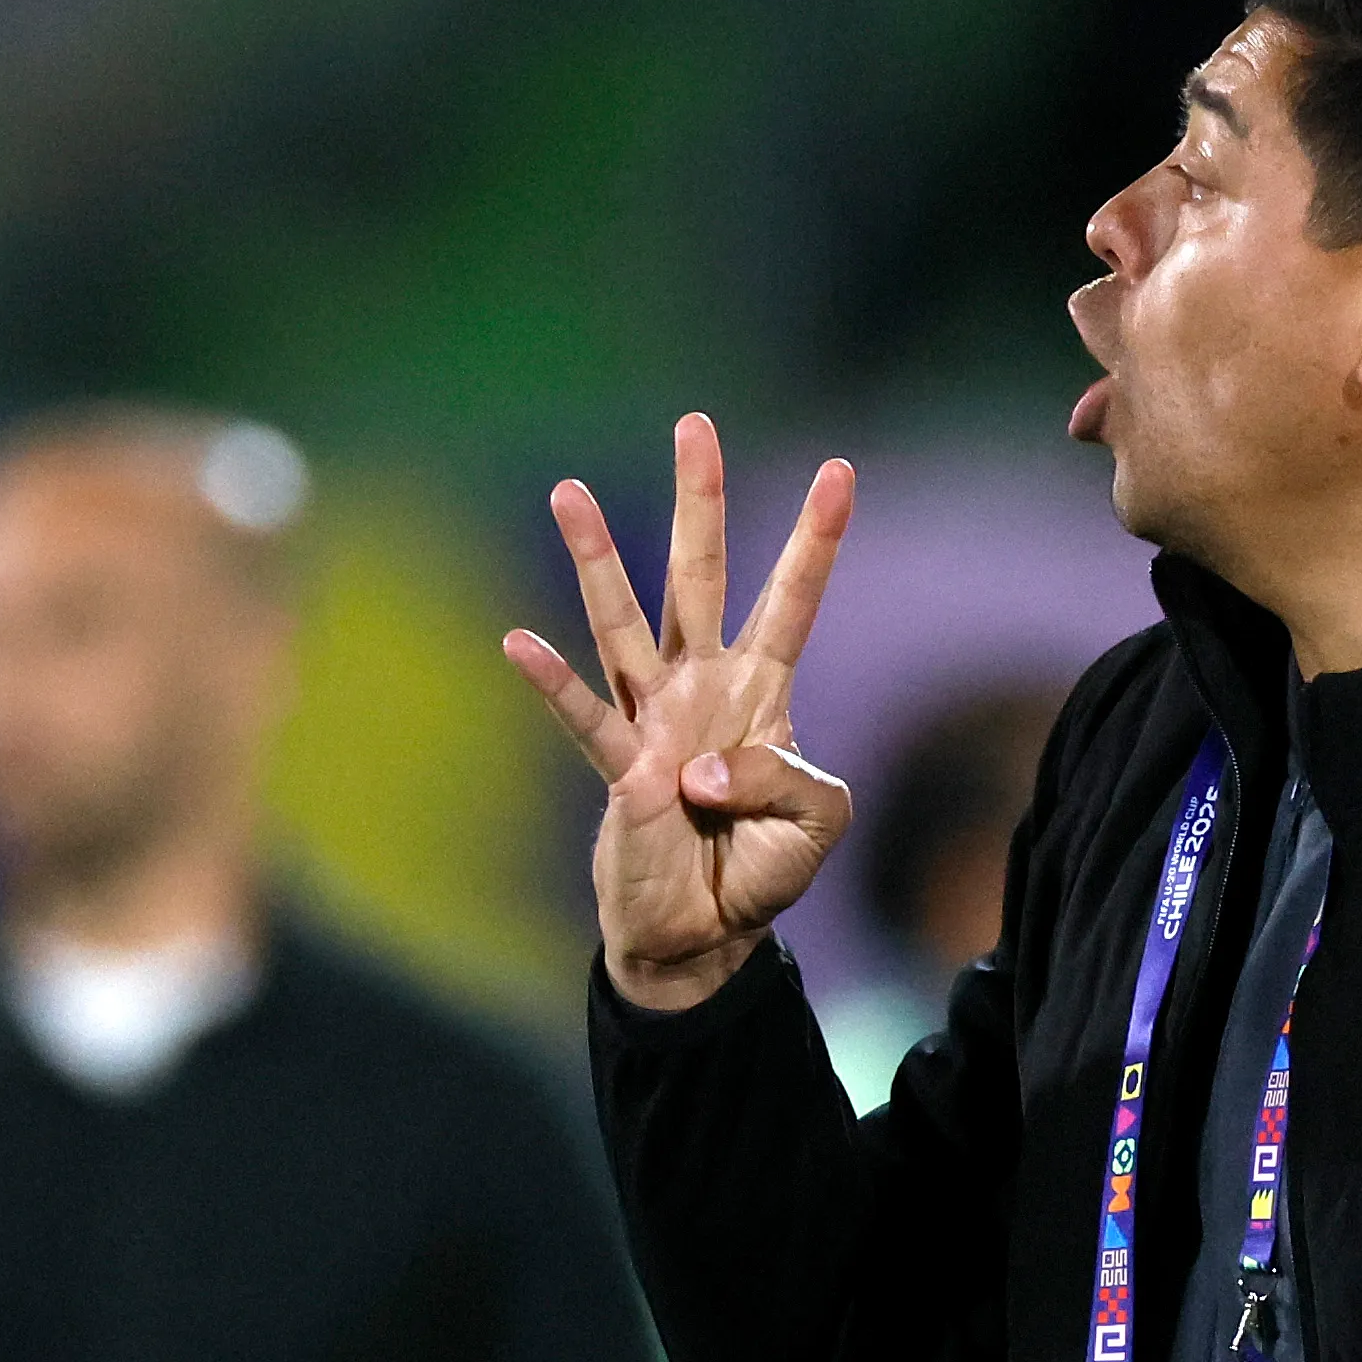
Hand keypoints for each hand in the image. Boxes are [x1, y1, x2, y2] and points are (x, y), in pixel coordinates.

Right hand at [502, 413, 855, 1010]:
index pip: (792, 601)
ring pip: (623, 623)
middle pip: (699, 577)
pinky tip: (518, 641)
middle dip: (700, 503)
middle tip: (695, 425)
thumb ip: (784, 779)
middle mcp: (700, 688)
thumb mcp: (816, 822)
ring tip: (569, 493)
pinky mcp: (622, 770)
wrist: (702, 936)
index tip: (842, 470)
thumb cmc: (758, 869)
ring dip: (598, 560)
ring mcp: (655, 722)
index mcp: (760, 693)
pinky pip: (585, 718)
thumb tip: (698, 768)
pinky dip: (553, 683)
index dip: (817, 541)